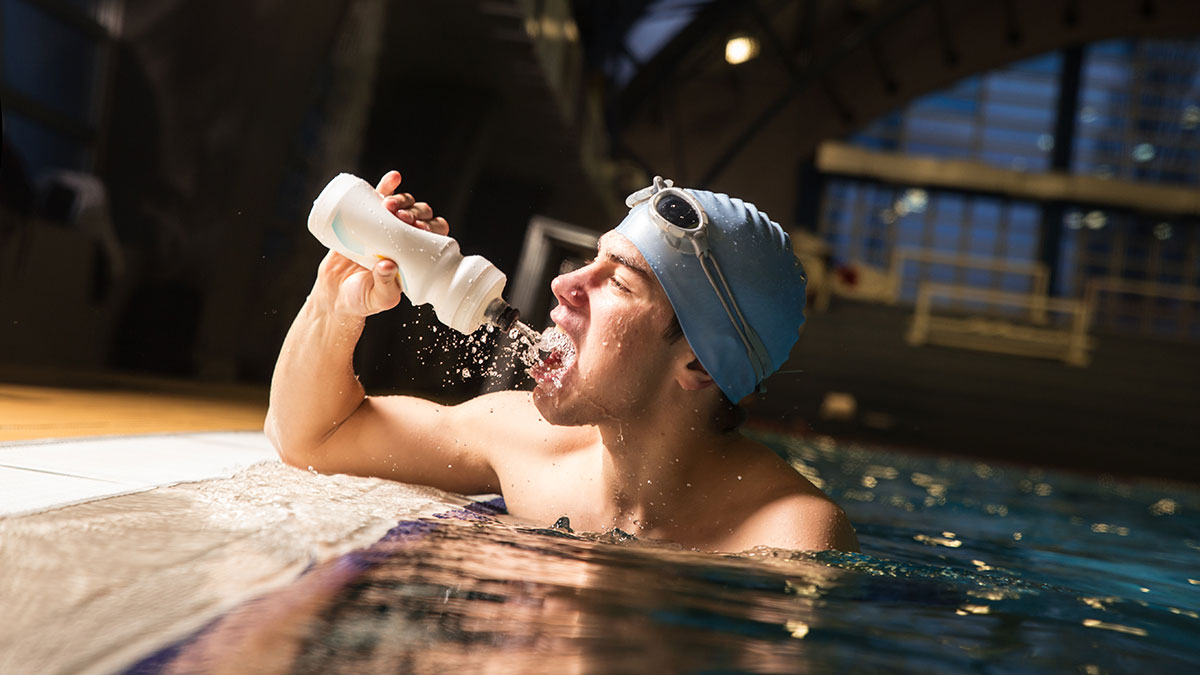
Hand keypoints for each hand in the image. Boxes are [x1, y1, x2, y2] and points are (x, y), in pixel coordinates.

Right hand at [311, 171, 448, 317]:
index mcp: (415, 257)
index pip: (433, 236)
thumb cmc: (361, 300)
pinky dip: (387, 186)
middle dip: (415, 212)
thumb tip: (388, 266)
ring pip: (402, 206)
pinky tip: (393, 177)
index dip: (432, 227)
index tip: (420, 227)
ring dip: (402, 200)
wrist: (333, 295)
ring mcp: (384, 228)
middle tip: (403, 218)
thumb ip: (385, 286)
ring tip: (390, 205)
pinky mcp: (364, 220)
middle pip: (419, 217)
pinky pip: (378, 198)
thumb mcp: (378, 298)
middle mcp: (404, 240)